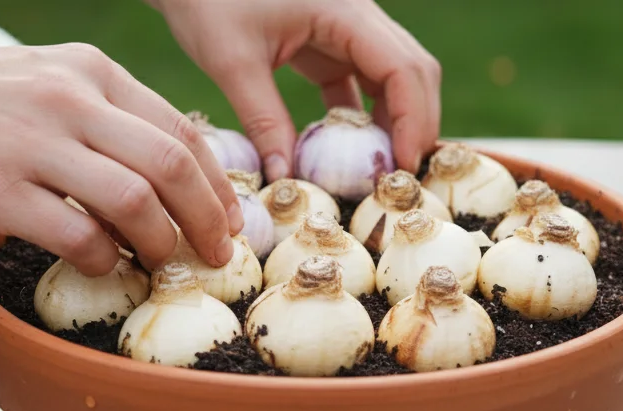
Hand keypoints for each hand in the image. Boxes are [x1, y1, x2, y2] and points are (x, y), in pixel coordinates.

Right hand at [0, 43, 242, 274]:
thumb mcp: (41, 79)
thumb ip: (101, 114)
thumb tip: (164, 172)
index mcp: (88, 71)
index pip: (181, 129)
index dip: (216, 184)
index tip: (227, 219)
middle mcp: (68, 99)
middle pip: (172, 165)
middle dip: (206, 220)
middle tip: (214, 254)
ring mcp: (32, 143)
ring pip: (136, 201)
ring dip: (161, 243)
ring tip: (159, 262)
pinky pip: (78, 236)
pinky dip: (104, 259)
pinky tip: (102, 264)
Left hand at [150, 0, 440, 181]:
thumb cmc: (207, 1)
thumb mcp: (232, 62)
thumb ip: (263, 121)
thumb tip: (285, 180)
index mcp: (345, 10)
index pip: (403, 68)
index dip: (412, 121)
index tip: (403, 168)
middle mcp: (357, 16)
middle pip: (413, 72)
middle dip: (415, 125)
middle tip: (401, 179)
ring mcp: (347, 29)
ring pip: (394, 78)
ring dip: (393, 124)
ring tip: (379, 174)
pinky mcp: (329, 44)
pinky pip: (363, 83)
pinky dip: (363, 119)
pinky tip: (349, 157)